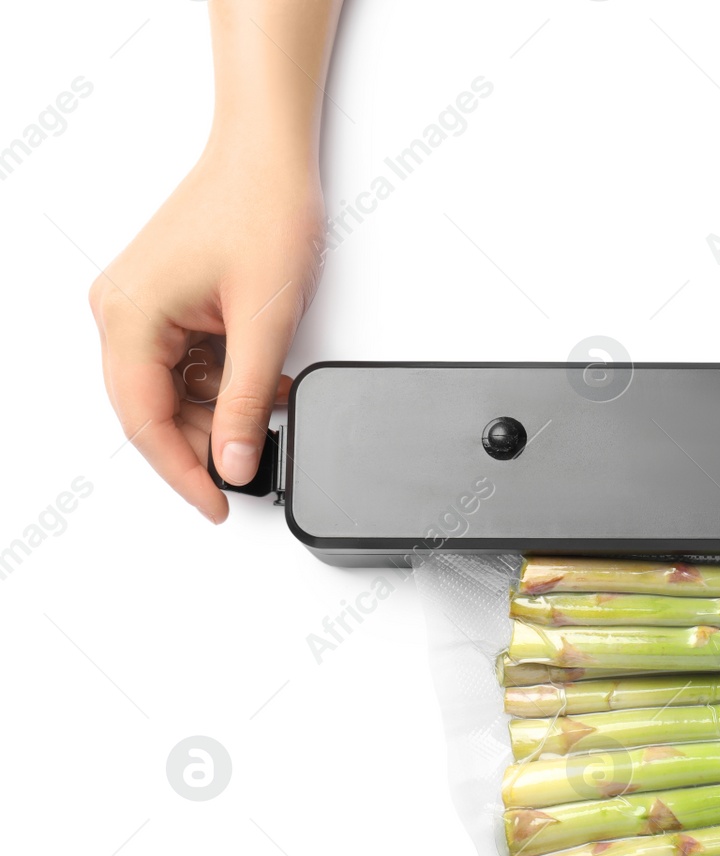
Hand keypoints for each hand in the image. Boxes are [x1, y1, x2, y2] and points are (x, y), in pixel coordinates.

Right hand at [89, 149, 322, 521]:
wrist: (270, 155)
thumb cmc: (262, 210)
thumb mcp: (266, 323)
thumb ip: (245, 402)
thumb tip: (234, 461)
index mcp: (128, 317)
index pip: (144, 423)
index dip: (183, 473)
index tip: (217, 507)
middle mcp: (119, 312)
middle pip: (152, 411)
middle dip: (204, 442)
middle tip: (252, 465)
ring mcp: (138, 305)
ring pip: (171, 390)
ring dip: (219, 408)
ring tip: (268, 404)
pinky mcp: (163, 300)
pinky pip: (183, 362)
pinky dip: (221, 380)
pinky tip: (259, 381)